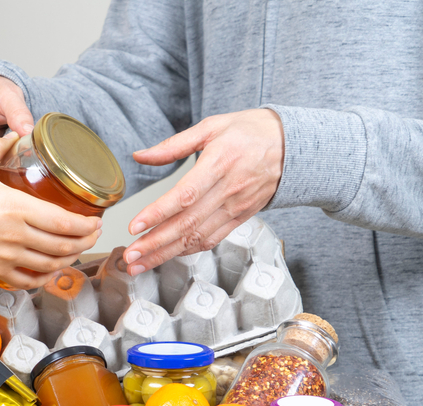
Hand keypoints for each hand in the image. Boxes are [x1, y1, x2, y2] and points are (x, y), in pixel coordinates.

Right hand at [0, 134, 101, 289]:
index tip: (97, 221)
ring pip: (50, 265)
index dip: (87, 225)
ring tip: (77, 249)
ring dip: (70, 259)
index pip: (65, 222)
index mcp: (16, 209)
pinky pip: (28, 280)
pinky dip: (45, 277)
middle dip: (85, 241)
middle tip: (93, 234)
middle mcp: (16, 236)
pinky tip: (50, 270)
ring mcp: (7, 257)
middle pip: (64, 245)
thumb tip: (12, 137)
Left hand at [122, 109, 284, 274]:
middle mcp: (228, 191)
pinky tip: (167, 256)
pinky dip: (188, 251)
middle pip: (187, 224)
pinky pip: (212, 239)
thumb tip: (140, 155)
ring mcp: (236, 208)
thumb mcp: (212, 126)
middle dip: (156, 243)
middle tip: (130, 256)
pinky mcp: (240, 218)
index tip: (135, 226)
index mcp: (219, 163)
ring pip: (197, 238)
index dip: (158, 213)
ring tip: (140, 263)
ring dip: (166, 254)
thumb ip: (173, 145)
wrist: (292, 146)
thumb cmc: (250, 131)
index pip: (185, 196)